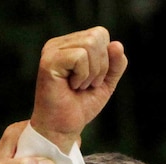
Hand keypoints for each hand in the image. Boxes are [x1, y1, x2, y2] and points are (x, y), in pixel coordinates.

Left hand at [0, 120, 56, 163]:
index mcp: (16, 133)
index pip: (45, 128)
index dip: (59, 139)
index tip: (67, 156)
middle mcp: (24, 136)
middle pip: (51, 137)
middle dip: (61, 150)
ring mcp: (29, 146)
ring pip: (52, 149)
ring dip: (58, 161)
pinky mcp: (33, 157)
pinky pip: (49, 158)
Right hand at [30, 26, 127, 152]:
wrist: (63, 128)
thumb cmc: (80, 106)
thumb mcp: (105, 82)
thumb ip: (115, 63)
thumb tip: (116, 44)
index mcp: (69, 45)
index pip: (100, 34)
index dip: (105, 59)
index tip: (91, 80)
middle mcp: (58, 44)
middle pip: (97, 36)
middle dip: (100, 65)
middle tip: (85, 85)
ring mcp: (51, 51)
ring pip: (90, 44)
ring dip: (91, 72)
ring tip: (78, 86)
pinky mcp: (48, 62)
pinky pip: (80, 57)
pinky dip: (82, 75)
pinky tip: (71, 86)